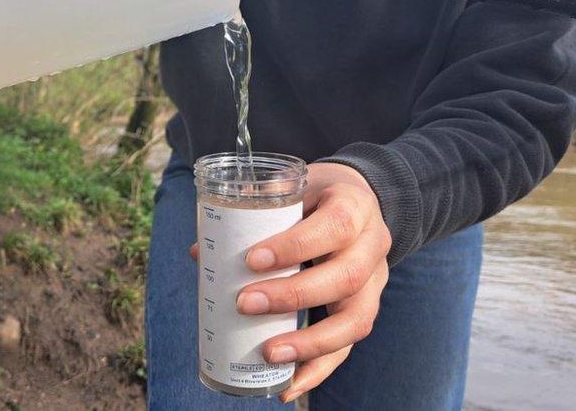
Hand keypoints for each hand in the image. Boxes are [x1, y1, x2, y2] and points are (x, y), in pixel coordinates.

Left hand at [189, 163, 390, 402]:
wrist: (358, 199)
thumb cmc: (314, 196)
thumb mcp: (292, 188)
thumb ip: (251, 212)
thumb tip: (200, 253)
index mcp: (354, 206)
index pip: (334, 226)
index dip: (295, 246)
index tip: (251, 260)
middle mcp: (373, 245)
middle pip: (345, 277)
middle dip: (293, 296)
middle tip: (245, 303)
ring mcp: (376, 281)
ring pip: (356, 320)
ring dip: (310, 343)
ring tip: (269, 353)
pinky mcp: (366, 308)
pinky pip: (349, 345)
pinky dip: (319, 370)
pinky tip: (289, 386)